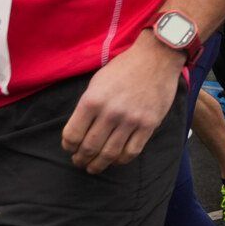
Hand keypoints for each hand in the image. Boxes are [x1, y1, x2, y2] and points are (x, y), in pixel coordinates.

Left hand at [62, 35, 185, 173]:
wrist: (156, 58)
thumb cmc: (124, 69)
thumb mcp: (97, 82)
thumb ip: (87, 106)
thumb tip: (79, 131)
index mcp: (92, 100)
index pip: (72, 135)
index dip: (68, 146)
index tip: (69, 148)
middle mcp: (110, 112)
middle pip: (89, 147)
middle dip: (81, 159)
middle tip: (80, 162)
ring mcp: (131, 120)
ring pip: (110, 154)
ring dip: (98, 165)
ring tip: (94, 167)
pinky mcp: (149, 125)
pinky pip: (132, 152)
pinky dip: (121, 160)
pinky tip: (116, 160)